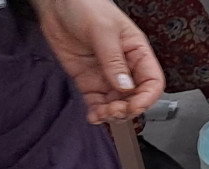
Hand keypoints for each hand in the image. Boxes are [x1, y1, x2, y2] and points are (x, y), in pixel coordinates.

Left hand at [36, 0, 164, 123]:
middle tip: (114, 111)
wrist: (56, 4)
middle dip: (127, 109)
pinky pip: (97, 103)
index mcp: (137, 51)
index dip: (146, 98)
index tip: (134, 106)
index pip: (152, 81)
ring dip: (111, 115)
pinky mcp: (88, 81)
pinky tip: (93, 116)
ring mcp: (106, 76)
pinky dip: (96, 113)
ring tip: (101, 114)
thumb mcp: (102, 30)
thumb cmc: (85, 6)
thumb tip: (125, 86)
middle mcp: (124, 67)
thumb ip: (113, 60)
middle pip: (135, 98)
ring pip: (116, 105)